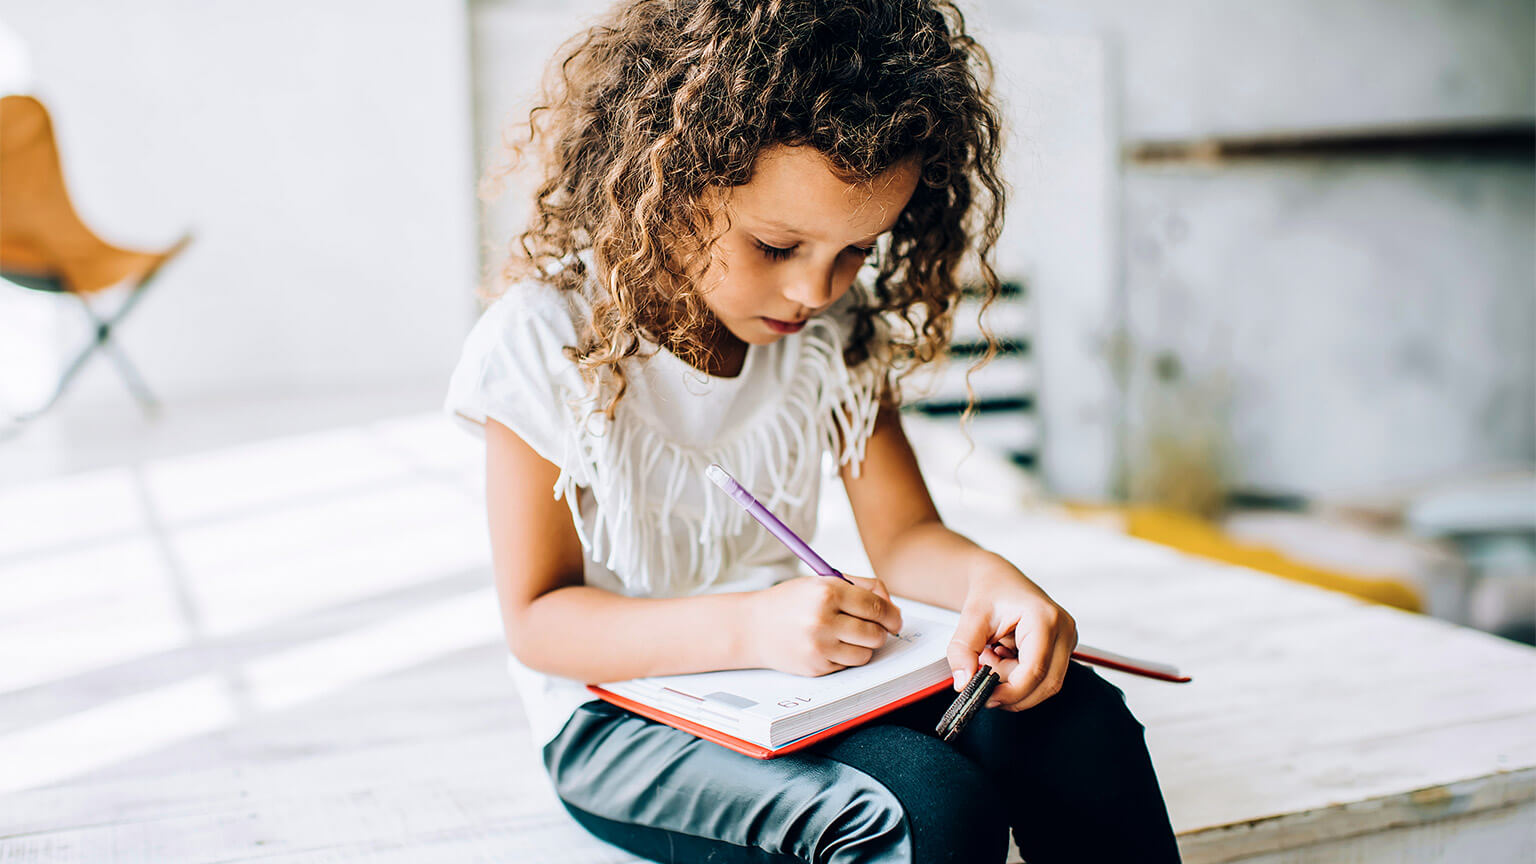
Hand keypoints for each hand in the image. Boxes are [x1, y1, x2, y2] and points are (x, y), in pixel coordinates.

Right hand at [747, 575, 903, 676]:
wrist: (753, 627)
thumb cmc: (792, 602)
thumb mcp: (822, 582)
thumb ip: (862, 587)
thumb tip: (892, 608)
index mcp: (827, 592)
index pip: (876, 607)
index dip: (892, 614)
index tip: (894, 618)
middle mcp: (823, 619)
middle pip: (875, 633)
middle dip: (880, 632)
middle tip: (875, 628)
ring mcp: (819, 646)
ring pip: (865, 654)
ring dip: (864, 646)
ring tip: (848, 636)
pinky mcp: (816, 667)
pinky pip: (848, 665)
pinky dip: (846, 656)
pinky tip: (830, 645)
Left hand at [946, 557, 1076, 711]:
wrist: (999, 580)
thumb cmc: (990, 593)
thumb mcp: (970, 618)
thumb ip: (963, 650)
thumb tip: (964, 684)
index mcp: (1044, 618)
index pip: (1034, 670)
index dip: (1010, 691)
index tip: (985, 695)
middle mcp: (1064, 630)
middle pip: (1046, 683)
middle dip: (1012, 689)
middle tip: (984, 673)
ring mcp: (1067, 640)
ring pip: (1046, 684)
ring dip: (1015, 682)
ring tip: (994, 656)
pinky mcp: (1064, 650)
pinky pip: (1045, 677)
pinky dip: (1020, 676)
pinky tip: (1005, 657)